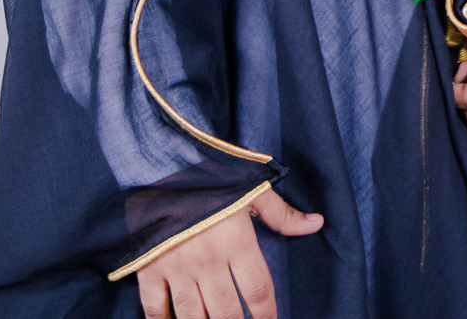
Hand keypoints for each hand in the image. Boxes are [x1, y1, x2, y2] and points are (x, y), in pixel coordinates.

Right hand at [136, 188, 322, 318]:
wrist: (157, 163)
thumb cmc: (210, 175)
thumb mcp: (251, 189)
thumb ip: (283, 214)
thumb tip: (318, 223)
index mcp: (236, 241)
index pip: (259, 291)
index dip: (267, 314)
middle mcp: (207, 260)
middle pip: (227, 312)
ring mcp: (176, 267)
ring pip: (193, 317)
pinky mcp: (148, 268)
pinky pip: (154, 308)